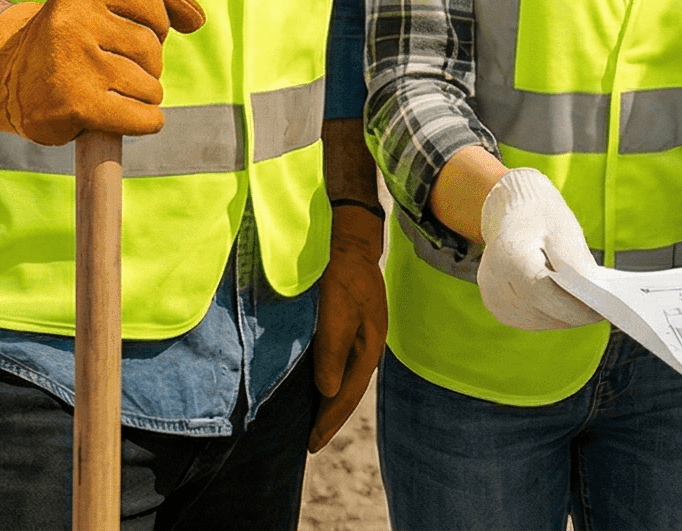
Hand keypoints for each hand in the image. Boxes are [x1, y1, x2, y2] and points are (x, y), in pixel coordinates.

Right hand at [0, 0, 204, 144]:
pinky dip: (145, 122)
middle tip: (105, 62)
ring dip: (140, 93)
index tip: (123, 27)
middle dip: (143, 61)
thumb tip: (197, 20)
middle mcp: (73, 19)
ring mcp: (73, 63)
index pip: (152, 0)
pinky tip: (124, 115)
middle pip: (153, 47)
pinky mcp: (76, 105)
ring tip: (104, 87)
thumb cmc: (74, 32)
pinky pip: (144, 118)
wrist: (9, 78)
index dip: (150, 21)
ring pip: (151, 85)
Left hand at [308, 203, 386, 451]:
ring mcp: (362, 334)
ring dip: (330, 402)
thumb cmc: (340, 272)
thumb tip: (328, 391)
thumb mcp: (336, 310)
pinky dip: (328, 381)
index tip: (311, 444)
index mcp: (370, 345)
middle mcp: (369, 344)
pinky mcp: (351, 324)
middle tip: (311, 443)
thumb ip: (333, 350)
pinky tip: (318, 385)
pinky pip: (340, 364)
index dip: (330, 420)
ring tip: (314, 422)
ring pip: (345, 379)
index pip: (348, 393)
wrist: (348, 237)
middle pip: (349, 390)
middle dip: (331, 417)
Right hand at [477, 169, 601, 330]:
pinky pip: (530, 320)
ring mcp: (493, 297)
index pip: (543, 295)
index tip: (601, 311)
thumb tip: (596, 293)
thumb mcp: (563, 228)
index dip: (573, 308)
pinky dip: (550, 316)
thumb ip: (577, 262)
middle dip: (573, 315)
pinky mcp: (496, 305)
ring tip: (589, 309)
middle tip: (602, 311)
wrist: (510, 209)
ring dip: (563, 318)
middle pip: (541, 312)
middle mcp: (494, 282)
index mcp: (509, 257)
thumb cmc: (540, 215)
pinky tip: (567, 306)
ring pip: (537, 321)